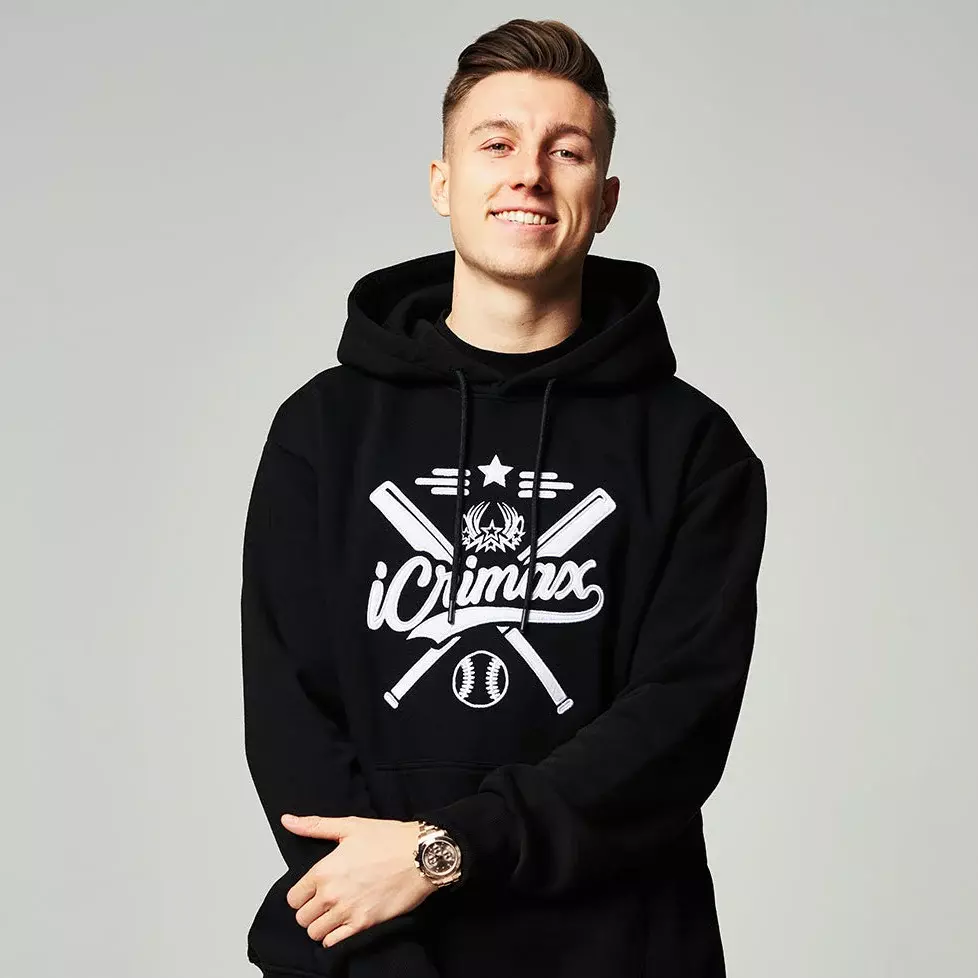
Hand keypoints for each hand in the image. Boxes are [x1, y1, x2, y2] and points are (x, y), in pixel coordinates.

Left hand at [280, 813, 437, 947]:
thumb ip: (315, 826)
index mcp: (324, 870)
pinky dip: (334, 937)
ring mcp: (347, 911)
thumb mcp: (350, 826)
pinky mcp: (363, 924)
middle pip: (302, 917)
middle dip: (310, 910)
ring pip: (315, 932)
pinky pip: (333, 942)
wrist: (420, 855)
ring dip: (321, 925)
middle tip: (323, 902)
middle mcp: (331, 894)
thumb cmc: (389, 838)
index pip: (293, 897)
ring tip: (333, 913)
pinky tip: (343, 923)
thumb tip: (288, 821)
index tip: (312, 890)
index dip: (301, 894)